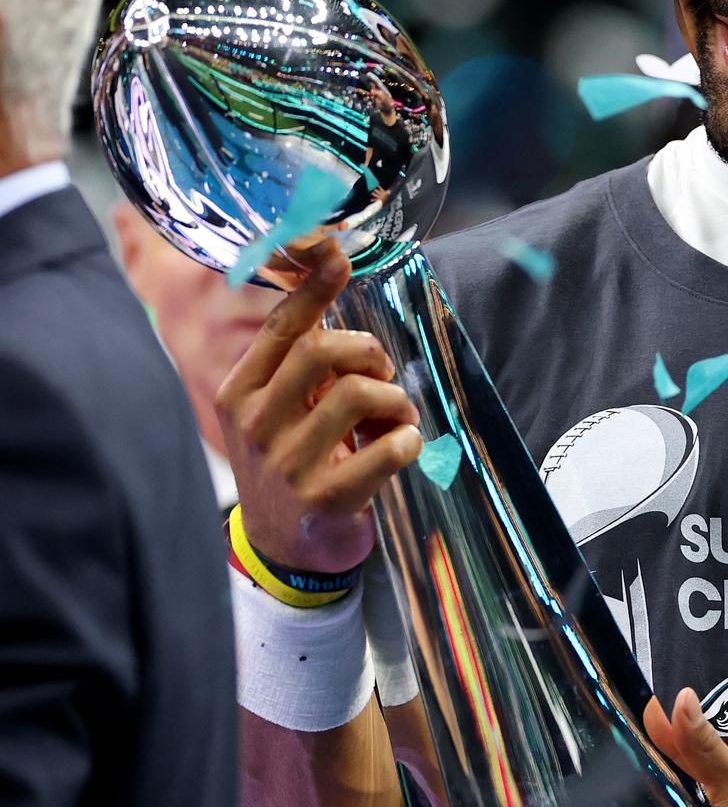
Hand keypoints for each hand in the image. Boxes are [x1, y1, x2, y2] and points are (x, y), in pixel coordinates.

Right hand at [215, 237, 421, 575]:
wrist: (282, 550)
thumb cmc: (289, 465)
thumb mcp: (274, 411)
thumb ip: (296, 363)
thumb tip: (326, 285)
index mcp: (241, 394)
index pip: (281, 329)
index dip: (313, 289)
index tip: (338, 256)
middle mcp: (258, 425)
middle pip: (321, 352)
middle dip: (367, 351)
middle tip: (383, 373)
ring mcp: (290, 464)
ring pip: (358, 395)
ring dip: (395, 399)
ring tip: (397, 417)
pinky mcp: (327, 499)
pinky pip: (387, 450)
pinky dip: (408, 440)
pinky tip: (403, 445)